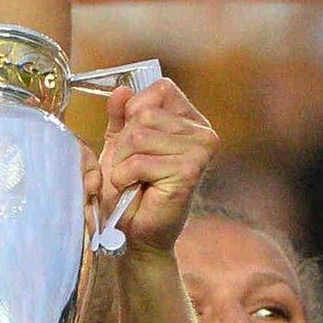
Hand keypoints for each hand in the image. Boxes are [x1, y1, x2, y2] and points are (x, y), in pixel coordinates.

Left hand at [95, 79, 218, 252]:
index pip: (161, 89)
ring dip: (123, 161)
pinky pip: (140, 160)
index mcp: (190, 121)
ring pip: (139, 135)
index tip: (133, 141)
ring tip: (133, 179)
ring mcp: (200, 150)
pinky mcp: (189, 171)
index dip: (135, 110)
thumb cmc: (130, 189)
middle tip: (131, 168)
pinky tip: (136, 190)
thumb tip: (122, 90)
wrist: (135, 233)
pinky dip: (125, 177)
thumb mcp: (120, 145)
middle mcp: (203, 132)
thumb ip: (121, 116)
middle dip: (124, 143)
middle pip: (145, 113)